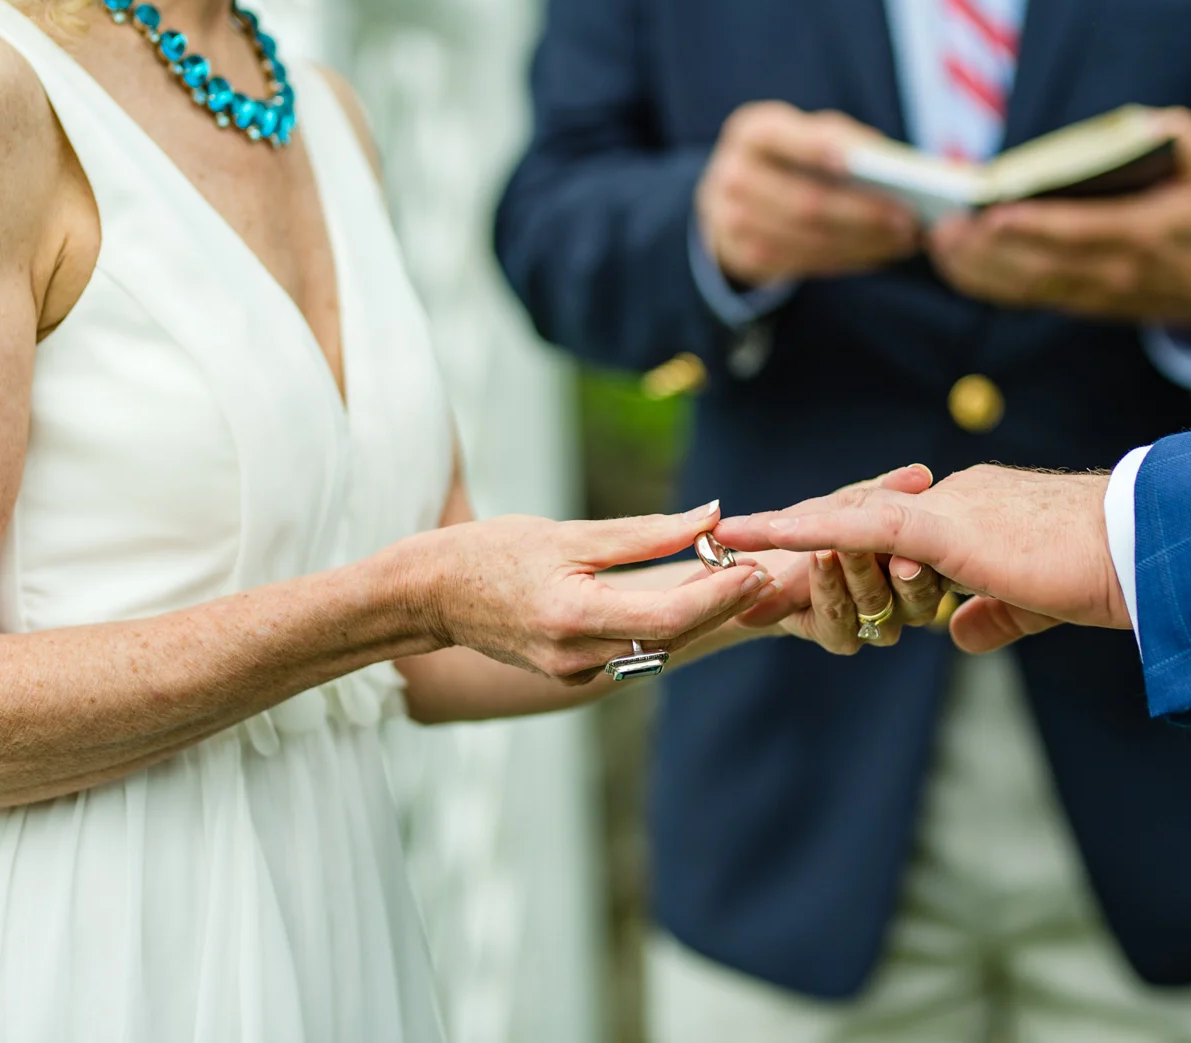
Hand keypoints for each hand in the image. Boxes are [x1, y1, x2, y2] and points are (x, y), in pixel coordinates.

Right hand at [410, 502, 771, 681]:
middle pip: (671, 636)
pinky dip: (664, 624)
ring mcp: (573, 673)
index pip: (668, 615)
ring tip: (735, 576)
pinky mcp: (571, 674)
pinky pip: (633, 651)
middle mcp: (576, 656)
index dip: (719, 595)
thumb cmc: (492, 552)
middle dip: (721, 605)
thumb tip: (711, 516)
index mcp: (572, 617)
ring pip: (656, 647)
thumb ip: (644, 532)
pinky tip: (688, 596)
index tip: (755, 565)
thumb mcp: (568, 532)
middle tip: (761, 568)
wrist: (429, 596)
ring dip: (698, 615)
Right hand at [696, 101, 920, 287]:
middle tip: (909, 219)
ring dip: (864, 242)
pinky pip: (806, 262)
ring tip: (905, 239)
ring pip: (810, 238)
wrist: (733, 198)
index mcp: (754, 132)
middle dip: (863, 213)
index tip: (863, 161)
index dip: (822, 148)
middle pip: (806, 201)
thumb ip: (840, 139)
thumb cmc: (790, 158)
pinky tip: (881, 252)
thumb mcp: (805, 135)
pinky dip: (850, 258)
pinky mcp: (745, 256)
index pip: (786, 137)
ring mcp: (733, 221)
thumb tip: (895, 164)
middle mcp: (734, 174)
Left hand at [716, 465, 1124, 653]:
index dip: (839, 550)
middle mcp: (948, 500)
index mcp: (970, 516)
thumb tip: (959, 632)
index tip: (792, 570)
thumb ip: (993, 611)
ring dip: (788, 540)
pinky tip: (760, 534)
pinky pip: (857, 522)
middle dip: (795, 546)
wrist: (1139, 554)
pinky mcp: (942, 526)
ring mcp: (943, 508)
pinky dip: (805, 528)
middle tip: (735, 558)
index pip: (889, 531)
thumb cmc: (1104, 575)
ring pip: (847, 520)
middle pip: (855, 521)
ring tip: (728, 545)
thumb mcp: (1034, 600)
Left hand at [729, 466, 950, 651]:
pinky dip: (826, 585)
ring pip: (875, 603)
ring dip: (857, 571)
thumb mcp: (857, 500)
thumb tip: (918, 474)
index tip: (923, 537)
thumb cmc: (823, 523)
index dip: (932, 557)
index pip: (938, 567)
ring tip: (838, 545)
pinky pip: (838, 619)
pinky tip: (817, 558)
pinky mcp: (840, 637)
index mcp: (923, 568)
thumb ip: (888, 490)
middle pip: (917, 595)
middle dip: (903, 572)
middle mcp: (907, 603)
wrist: (769, 559)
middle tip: (890, 551)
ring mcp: (876, 624)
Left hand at [927, 108, 1190, 328]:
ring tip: (939, 241)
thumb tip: (1149, 125)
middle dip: (988, 249)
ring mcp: (1092, 293)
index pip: (1082, 232)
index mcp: (1145, 234)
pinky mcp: (1075, 303)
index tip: (992, 211)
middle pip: (1041, 265)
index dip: (1035, 226)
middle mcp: (1114, 271)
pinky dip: (986, 283)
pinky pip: (1025, 297)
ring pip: (1026, 287)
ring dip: (978, 269)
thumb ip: (1183, 138)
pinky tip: (953, 262)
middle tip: (944, 227)